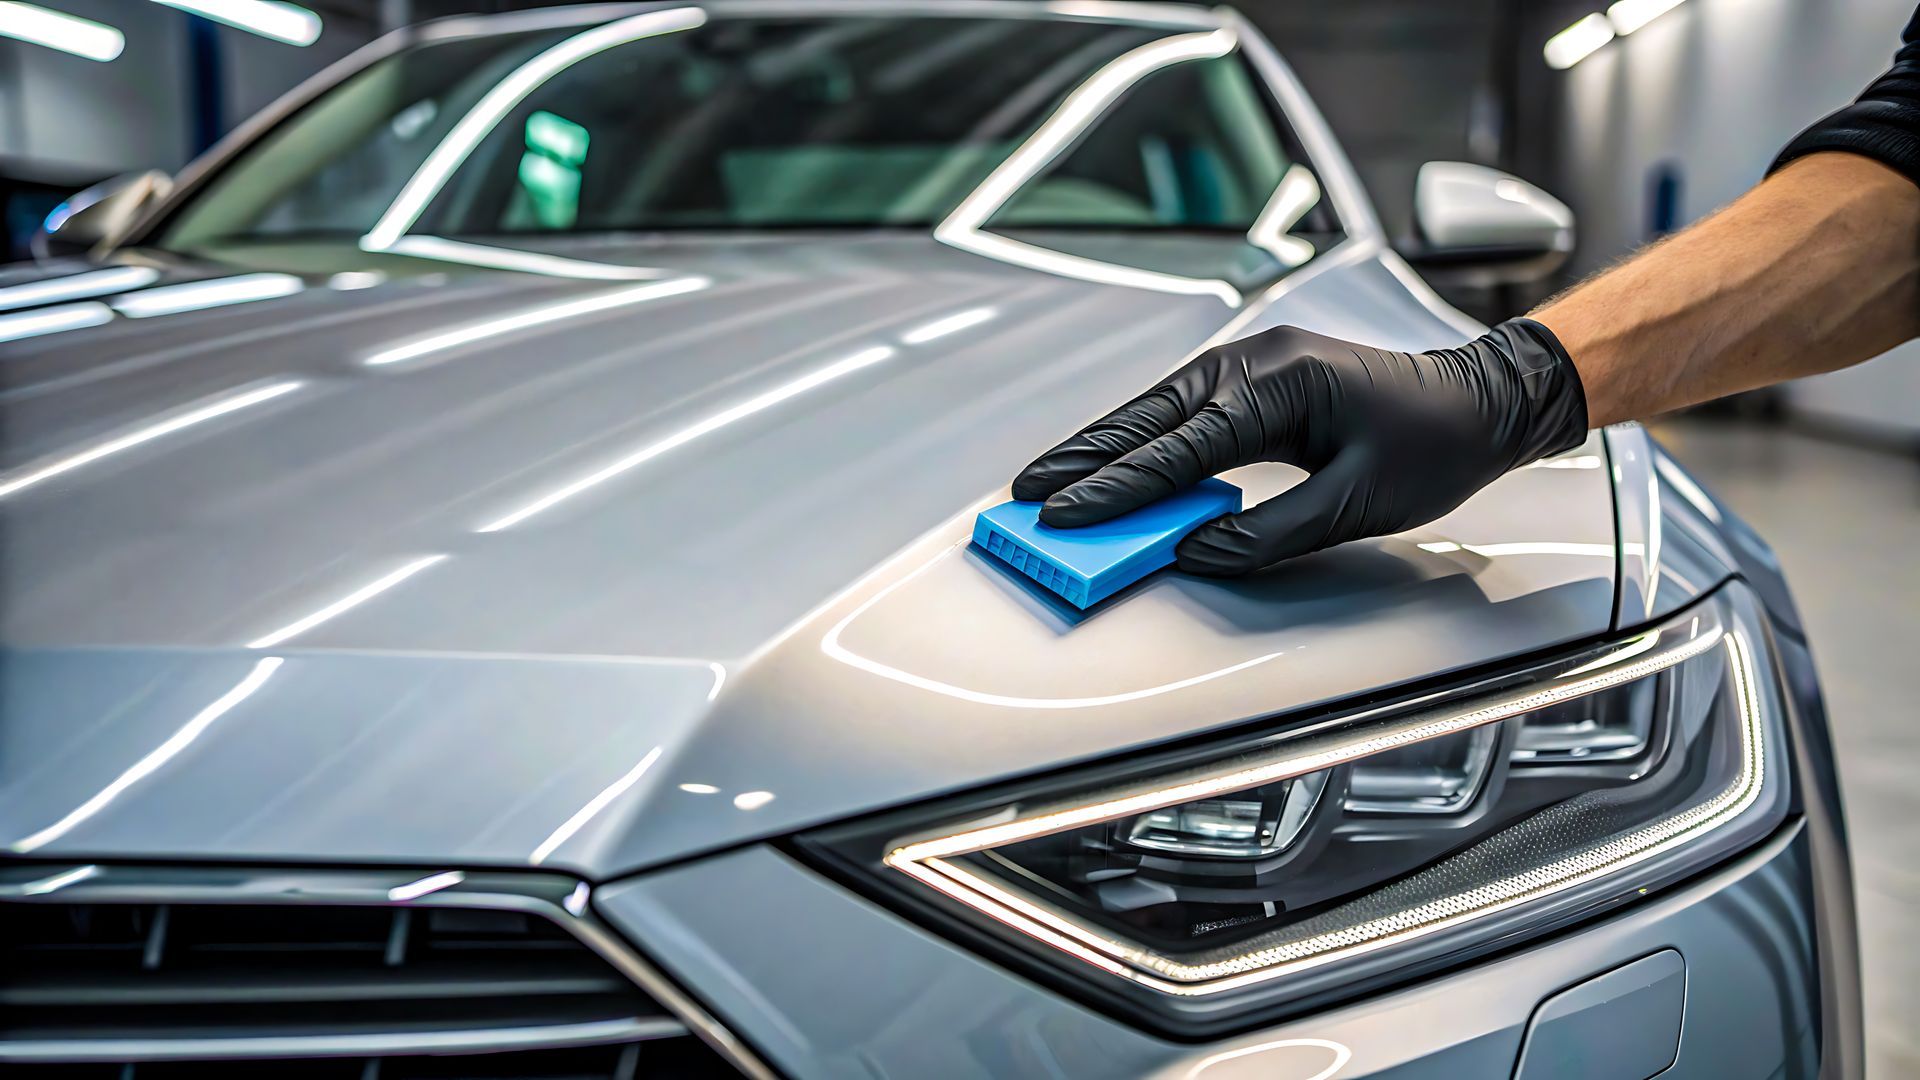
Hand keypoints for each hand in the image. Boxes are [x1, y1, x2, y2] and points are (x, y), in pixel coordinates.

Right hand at [1010, 319, 1588, 575]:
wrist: (1479, 398)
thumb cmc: (1433, 445)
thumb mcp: (1361, 502)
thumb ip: (1273, 533)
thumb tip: (1196, 552)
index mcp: (1280, 384)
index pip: (1181, 448)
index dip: (1118, 488)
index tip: (1066, 515)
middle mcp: (1252, 363)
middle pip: (1147, 417)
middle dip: (1083, 459)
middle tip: (1024, 495)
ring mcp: (1247, 364)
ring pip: (1153, 410)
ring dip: (1099, 448)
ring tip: (1046, 482)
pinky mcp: (1248, 379)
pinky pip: (1177, 412)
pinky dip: (1135, 440)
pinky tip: (1103, 462)